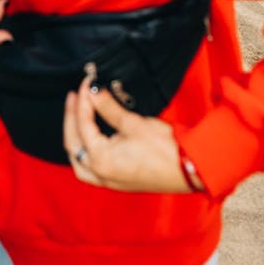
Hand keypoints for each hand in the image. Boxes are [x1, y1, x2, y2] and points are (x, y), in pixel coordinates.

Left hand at [62, 76, 193, 192]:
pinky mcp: (120, 181)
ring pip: (79, 161)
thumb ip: (108, 108)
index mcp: (101, 160)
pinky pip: (91, 168)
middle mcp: (101, 174)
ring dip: (75, 138)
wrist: (192, 169)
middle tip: (74, 96)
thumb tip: (92, 92)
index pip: (83, 124)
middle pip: (73, 144)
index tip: (86, 83)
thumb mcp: (134, 123)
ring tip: (76, 115)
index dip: (83, 100)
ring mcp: (110, 180)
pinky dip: (85, 151)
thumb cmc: (166, 149)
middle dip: (71, 118)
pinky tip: (90, 137)